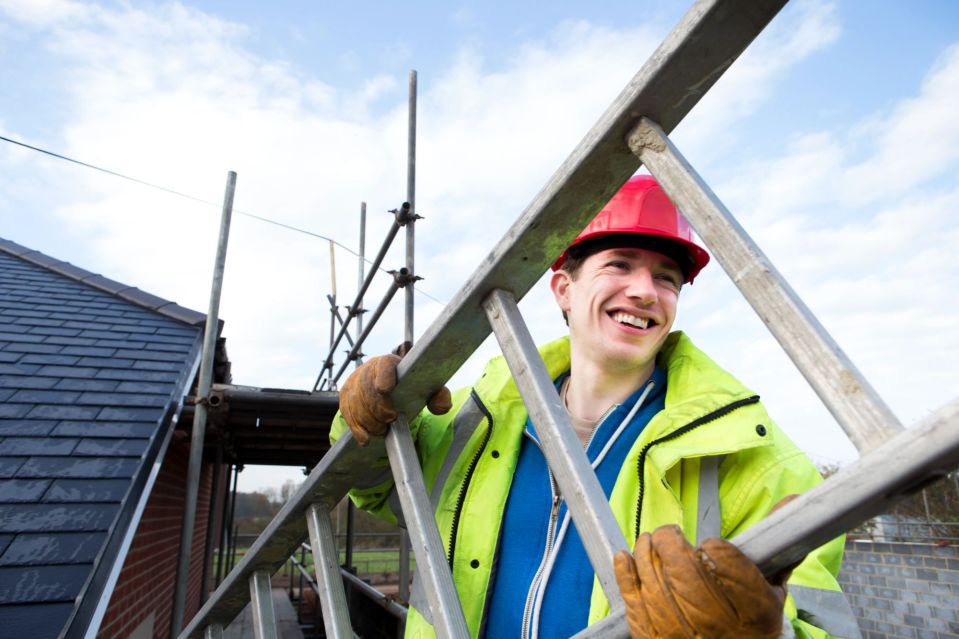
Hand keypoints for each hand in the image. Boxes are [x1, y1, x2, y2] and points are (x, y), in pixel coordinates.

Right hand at [339, 354, 451, 445]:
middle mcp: (368, 370)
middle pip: (368, 390)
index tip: (385, 389)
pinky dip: (357, 429)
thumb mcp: (427, 388)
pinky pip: (347, 414)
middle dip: (378, 409)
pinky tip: (366, 439)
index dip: (384, 375)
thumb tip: (441, 407)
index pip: (384, 365)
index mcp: (389, 363)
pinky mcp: (345, 397)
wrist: (385, 385)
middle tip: (391, 419)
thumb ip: (439, 395)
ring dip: (370, 421)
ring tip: (382, 429)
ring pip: (356, 405)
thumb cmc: (408, 387)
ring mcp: (354, 383)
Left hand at [614, 525, 785, 638]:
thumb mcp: (773, 591)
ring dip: (646, 553)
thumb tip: (794, 499)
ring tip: (649, 541)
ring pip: (654, 582)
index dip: (715, 549)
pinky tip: (626, 556)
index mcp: (752, 612)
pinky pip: (633, 601)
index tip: (711, 544)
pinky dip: (626, 573)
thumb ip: (779, 548)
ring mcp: (681, 634)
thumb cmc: (753, 624)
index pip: (727, 567)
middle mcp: (716, 624)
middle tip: (669, 533)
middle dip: (670, 543)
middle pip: (684, 572)